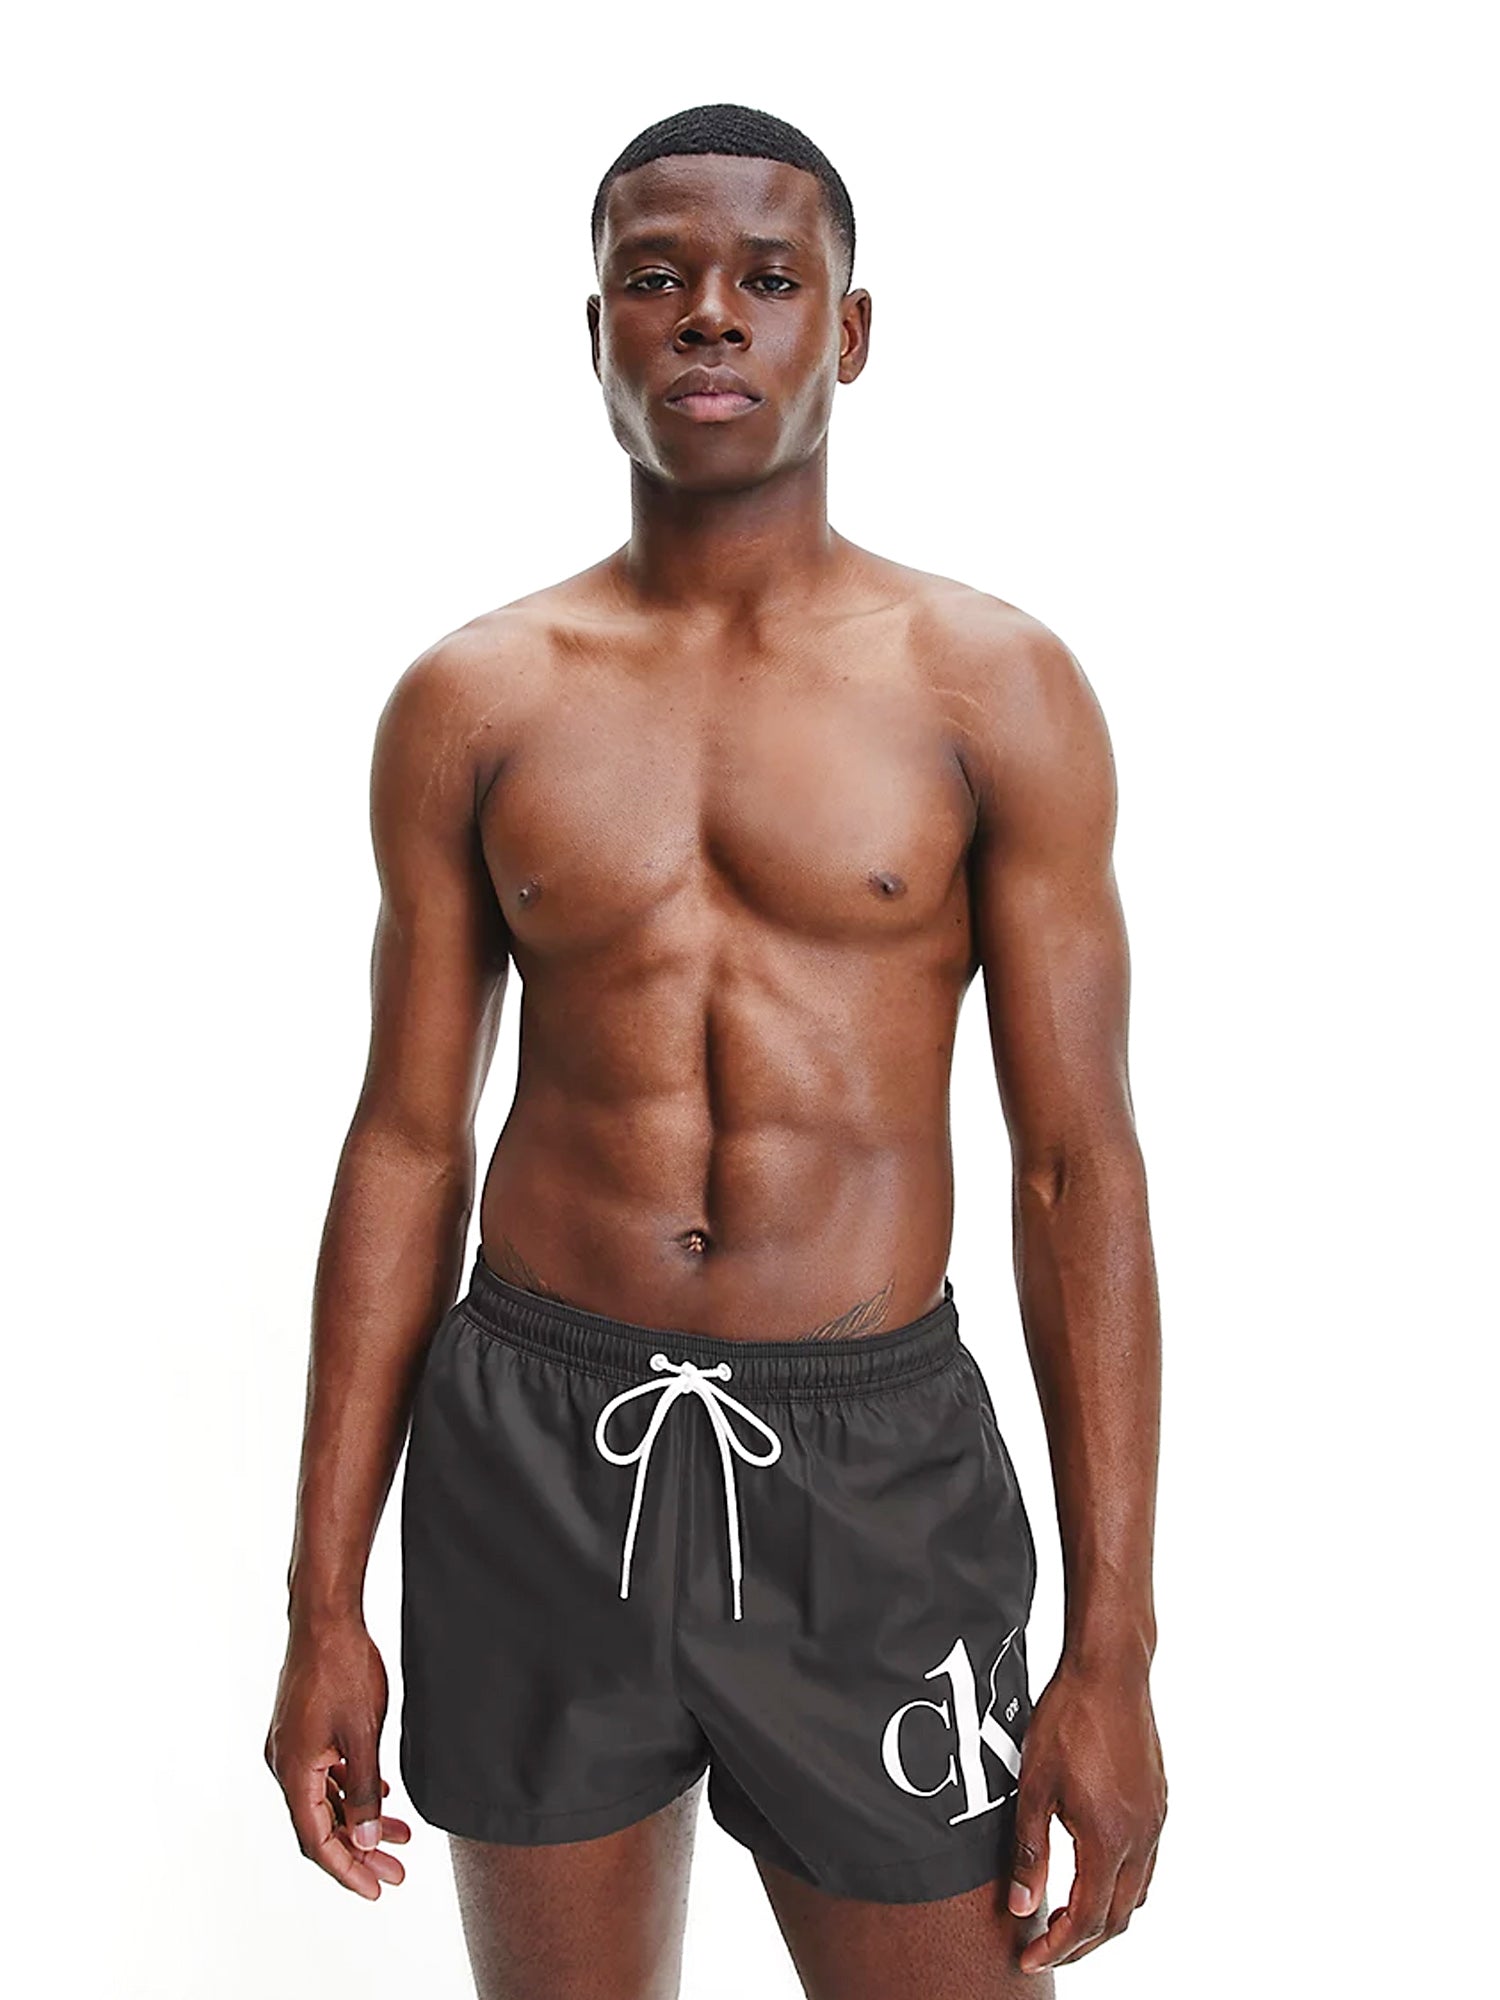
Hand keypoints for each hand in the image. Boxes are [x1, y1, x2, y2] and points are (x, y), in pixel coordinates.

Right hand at [264, 1616, 411, 1898]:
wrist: (325, 1618)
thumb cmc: (343, 1668)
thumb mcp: (363, 1736)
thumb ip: (364, 1792)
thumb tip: (364, 1841)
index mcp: (293, 1771)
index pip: (317, 1840)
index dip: (347, 1870)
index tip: (377, 1889)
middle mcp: (284, 1764)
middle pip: (320, 1825)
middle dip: (359, 1852)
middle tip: (396, 1873)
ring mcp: (291, 1746)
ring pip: (324, 1799)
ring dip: (358, 1820)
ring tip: (401, 1835)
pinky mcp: (301, 1730)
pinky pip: (324, 1774)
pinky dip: (351, 1789)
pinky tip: (382, 1794)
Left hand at [1006, 1655, 1165, 1972]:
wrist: (1110, 1671)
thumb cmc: (1068, 1720)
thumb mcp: (1034, 1786)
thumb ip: (1029, 1852)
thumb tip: (1021, 1907)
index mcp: (1109, 1838)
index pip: (1089, 1918)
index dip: (1059, 1947)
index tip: (1030, 1957)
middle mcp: (1141, 1837)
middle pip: (1119, 1917)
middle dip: (1083, 1943)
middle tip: (1047, 1948)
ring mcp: (1155, 1820)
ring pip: (1137, 1893)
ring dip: (1105, 1917)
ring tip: (1069, 1920)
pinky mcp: (1158, 1802)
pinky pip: (1145, 1864)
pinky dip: (1121, 1885)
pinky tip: (1095, 1874)